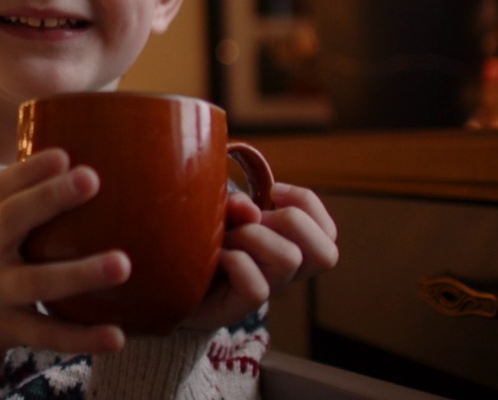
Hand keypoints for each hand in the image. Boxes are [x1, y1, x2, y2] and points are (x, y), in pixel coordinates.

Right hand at [0, 149, 129, 364]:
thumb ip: (17, 199)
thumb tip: (79, 166)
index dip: (29, 170)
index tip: (63, 155)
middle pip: (10, 221)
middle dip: (48, 199)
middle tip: (91, 179)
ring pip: (35, 282)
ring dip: (79, 274)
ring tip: (122, 264)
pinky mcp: (7, 329)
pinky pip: (45, 335)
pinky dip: (81, 339)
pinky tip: (117, 337)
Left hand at [182, 182, 337, 331]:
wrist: (169, 281)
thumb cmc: (201, 241)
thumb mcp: (220, 214)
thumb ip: (236, 205)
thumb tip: (252, 211)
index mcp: (288, 247)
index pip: (328, 233)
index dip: (308, 203)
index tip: (274, 191)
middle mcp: (284, 272)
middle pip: (325, 252)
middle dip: (290, 220)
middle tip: (252, 220)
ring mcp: (266, 290)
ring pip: (289, 258)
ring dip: (252, 236)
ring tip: (225, 238)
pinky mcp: (241, 306)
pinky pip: (257, 286)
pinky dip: (233, 261)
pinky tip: (212, 257)